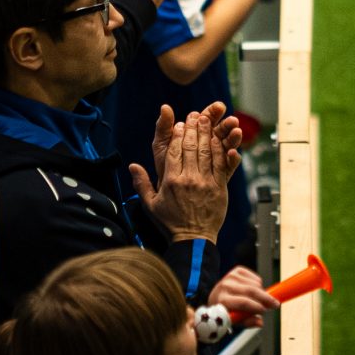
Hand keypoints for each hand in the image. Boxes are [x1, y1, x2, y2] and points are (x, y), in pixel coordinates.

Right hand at [126, 103, 239, 240]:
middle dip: (193, 128)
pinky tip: (219, 139)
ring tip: (206, 119)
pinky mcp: (219, 187)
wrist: (193, 240)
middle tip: (194, 115)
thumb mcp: (150, 205)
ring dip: (207, 133)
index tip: (178, 124)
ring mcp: (206, 182)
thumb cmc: (171, 223)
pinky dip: (221, 150)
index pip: (173, 151)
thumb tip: (132, 166)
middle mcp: (189, 179)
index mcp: (171, 181)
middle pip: (191, 147)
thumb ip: (141, 184)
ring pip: (207, 152)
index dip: (176, 135)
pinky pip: (221, 164)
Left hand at [210, 266, 278, 324]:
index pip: (243, 302)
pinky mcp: (236, 271)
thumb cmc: (227, 311)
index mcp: (222, 300)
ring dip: (262, 293)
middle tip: (275, 304)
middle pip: (251, 291)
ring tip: (261, 301)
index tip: (266, 310)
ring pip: (255, 284)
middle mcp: (225, 286)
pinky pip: (255, 278)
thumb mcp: (235, 320)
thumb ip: (247, 322)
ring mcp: (231, 276)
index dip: (257, 306)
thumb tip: (260, 323)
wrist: (217, 297)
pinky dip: (259, 285)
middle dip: (266, 298)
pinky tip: (256, 291)